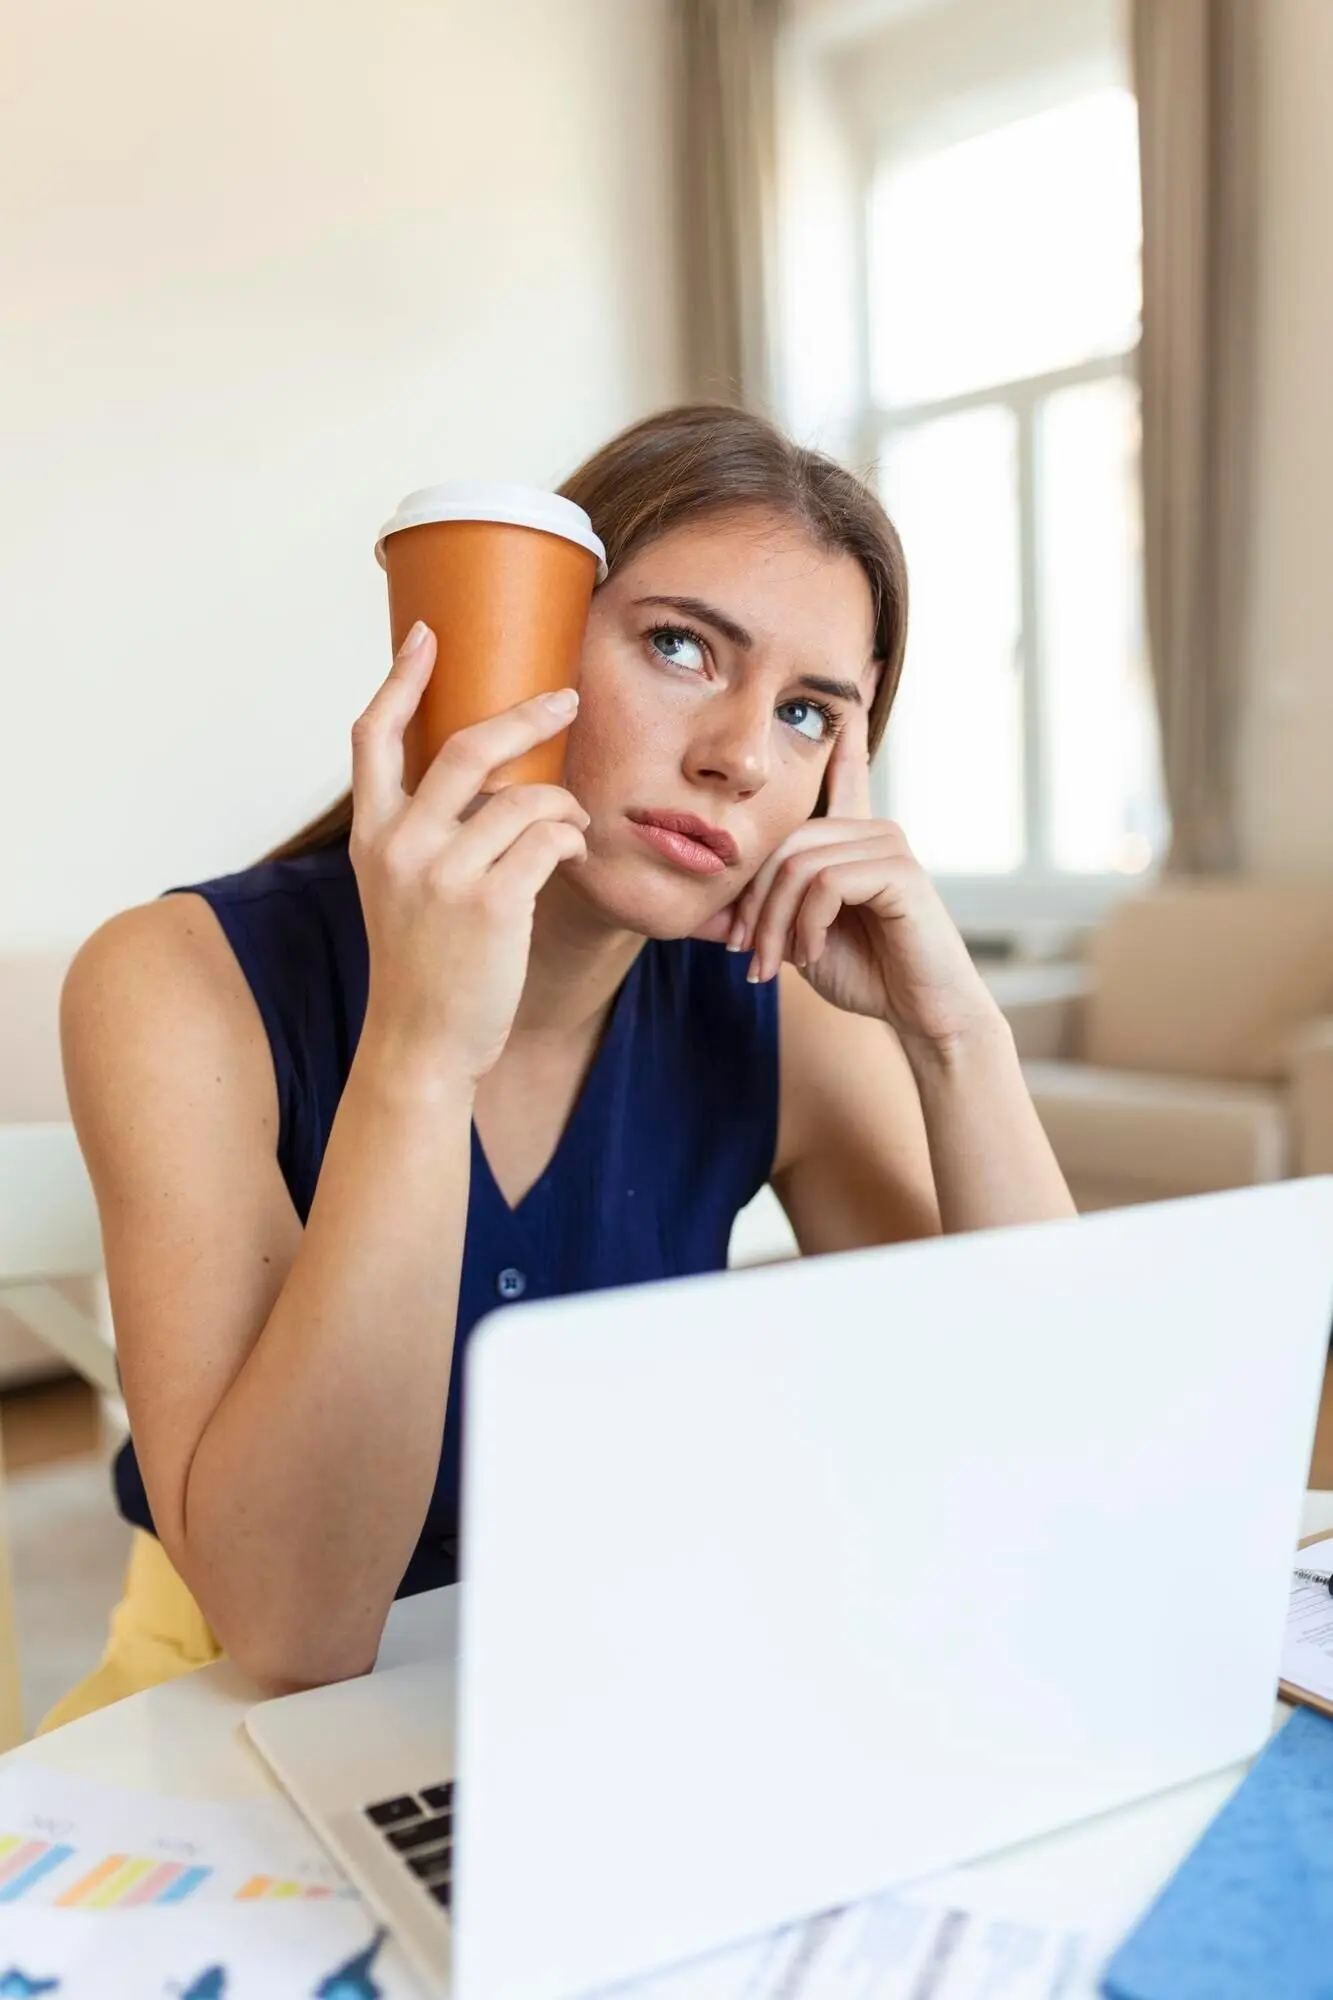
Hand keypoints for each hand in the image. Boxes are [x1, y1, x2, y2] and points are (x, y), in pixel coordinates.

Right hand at [348, 622, 589, 1083]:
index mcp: (372, 835)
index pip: (372, 736)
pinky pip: (547, 839)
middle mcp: (401, 846)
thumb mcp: (401, 887)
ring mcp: (445, 874)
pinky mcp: (492, 903)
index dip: (401, 680)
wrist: (422, 1043)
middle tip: (565, 699)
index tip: (426, 634)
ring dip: (561, 803)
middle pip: (465, 746)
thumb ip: (425, 830)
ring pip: (524, 797)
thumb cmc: (424, 964)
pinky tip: (569, 854)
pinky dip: (569, 839)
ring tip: (570, 825)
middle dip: (524, 714)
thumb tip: (489, 772)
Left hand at [696, 705, 1001, 1054]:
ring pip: (796, 864)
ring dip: (774, 924)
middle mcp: (872, 828)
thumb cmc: (864, 973)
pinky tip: (810, 954)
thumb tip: (697, 914)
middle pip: (782, 838)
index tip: (852, 673)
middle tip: (745, 954)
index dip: (842, 724)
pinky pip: (823, 883)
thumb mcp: (793, 940)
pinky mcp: (900, 870)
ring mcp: (888, 845)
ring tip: (775, 964)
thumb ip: (755, 917)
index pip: (842, 765)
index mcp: (850, 836)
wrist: (921, 1012)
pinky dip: (804, 926)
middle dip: (753, 902)